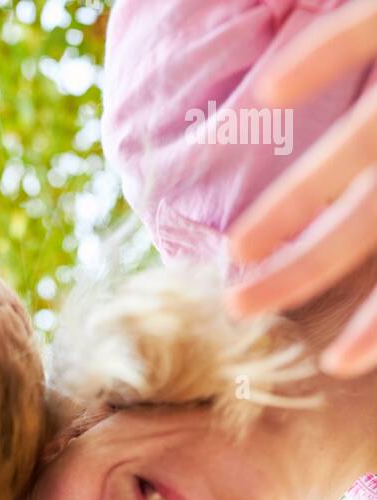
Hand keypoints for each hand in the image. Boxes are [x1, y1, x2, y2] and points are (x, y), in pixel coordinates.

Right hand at [225, 0, 376, 374]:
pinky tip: (274, 93)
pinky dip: (319, 58)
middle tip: (239, 307)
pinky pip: (362, 32)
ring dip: (288, 200)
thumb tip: (366, 256)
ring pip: (352, 150)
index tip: (337, 364)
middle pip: (364, 222)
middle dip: (300, 271)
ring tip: (238, 244)